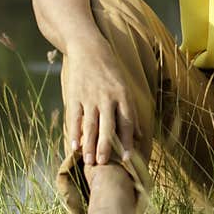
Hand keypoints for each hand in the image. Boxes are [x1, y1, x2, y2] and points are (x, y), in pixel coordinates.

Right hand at [62, 39, 140, 167]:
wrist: (88, 49)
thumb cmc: (110, 70)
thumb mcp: (125, 87)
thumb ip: (131, 111)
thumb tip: (139, 135)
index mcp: (123, 95)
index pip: (126, 122)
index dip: (127, 141)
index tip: (127, 158)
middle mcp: (107, 97)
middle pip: (107, 126)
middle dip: (105, 147)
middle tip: (103, 165)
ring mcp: (90, 97)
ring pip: (90, 125)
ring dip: (89, 145)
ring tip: (89, 161)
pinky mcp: (75, 96)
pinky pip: (75, 118)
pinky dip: (74, 133)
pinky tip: (74, 146)